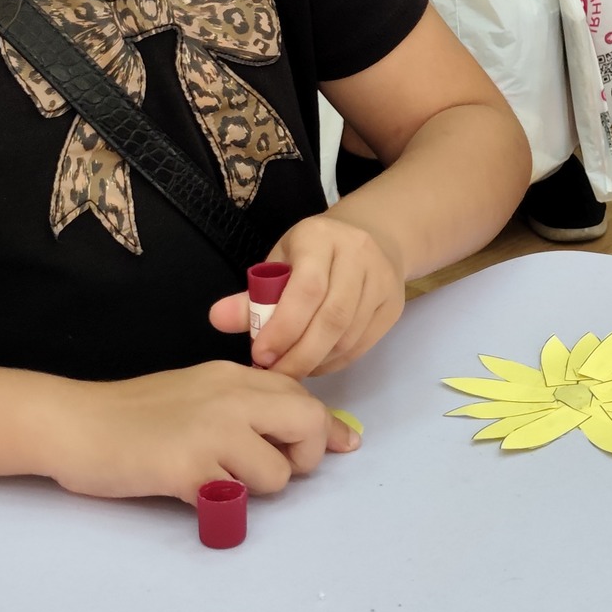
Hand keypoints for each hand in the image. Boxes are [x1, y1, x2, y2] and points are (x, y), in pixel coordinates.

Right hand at [46, 361, 358, 502]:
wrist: (76, 424)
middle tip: (271, 469)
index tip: (344, 446)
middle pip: (308, 425)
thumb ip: (249, 406)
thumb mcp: (200, 393)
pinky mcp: (187, 468)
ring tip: (216, 479)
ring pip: (277, 475)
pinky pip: (233, 498)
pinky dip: (219, 502)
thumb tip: (311, 430)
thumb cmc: (135, 414)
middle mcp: (231, 396)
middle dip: (304, 457)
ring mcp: (211, 431)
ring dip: (255, 488)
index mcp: (236, 377)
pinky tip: (190, 489)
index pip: (305, 397)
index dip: (326, 429)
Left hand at [208, 213, 405, 378]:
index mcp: (320, 238)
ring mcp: (381, 280)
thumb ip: (251, 295)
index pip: (307, 289)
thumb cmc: (313, 254)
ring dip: (316, 362)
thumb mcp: (280, 262)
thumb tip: (218, 319)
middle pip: (332, 317)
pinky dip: (334, 362)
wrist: (373, 237)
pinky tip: (315, 365)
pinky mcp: (394, 304)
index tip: (260, 354)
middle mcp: (358, 254)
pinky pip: (362, 344)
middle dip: (299, 354)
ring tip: (291, 371)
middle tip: (275, 374)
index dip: (283, 327)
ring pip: (348, 336)